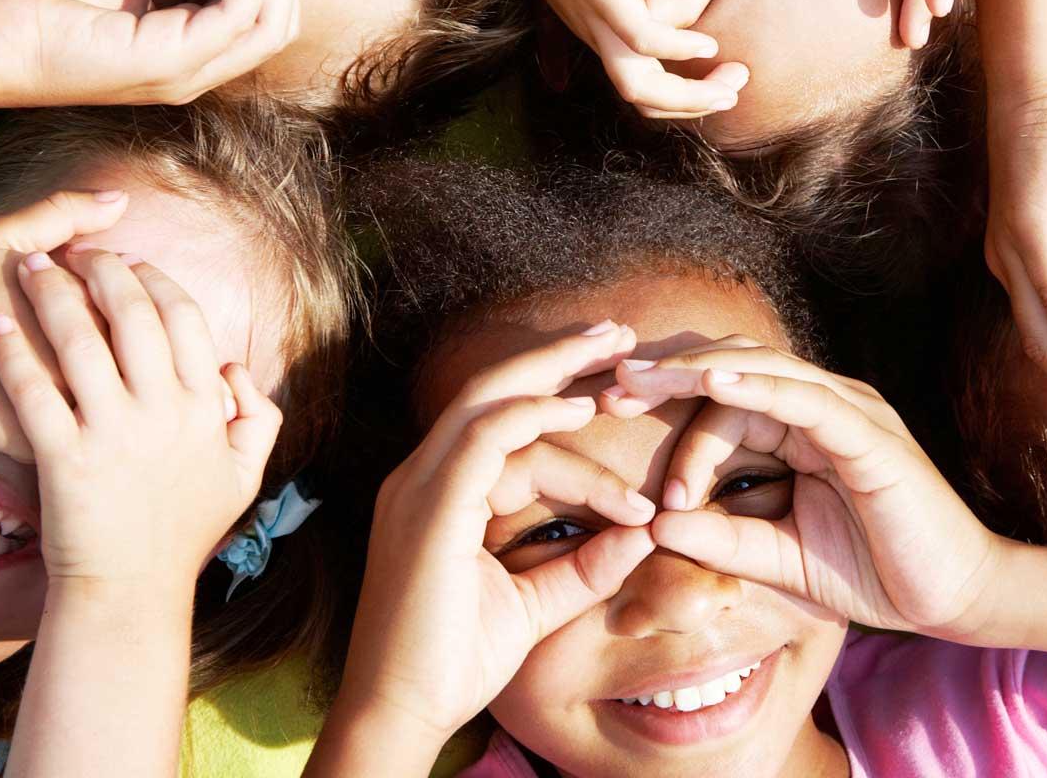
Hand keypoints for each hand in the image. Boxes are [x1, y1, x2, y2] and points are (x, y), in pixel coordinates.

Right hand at [0, 190, 132, 460]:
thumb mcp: (3, 236)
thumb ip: (64, 213)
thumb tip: (121, 198)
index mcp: (84, 311)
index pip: (139, 305)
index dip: (127, 295)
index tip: (100, 294)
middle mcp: (83, 365)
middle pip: (139, 358)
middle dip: (130, 347)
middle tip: (96, 340)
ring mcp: (67, 412)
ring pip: (122, 404)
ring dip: (120, 390)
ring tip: (87, 374)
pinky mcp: (46, 451)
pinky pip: (89, 442)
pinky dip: (91, 429)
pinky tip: (79, 412)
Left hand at [0, 246, 281, 584]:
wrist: (129, 593)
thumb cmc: (183, 534)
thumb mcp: (244, 477)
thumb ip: (257, 419)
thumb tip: (234, 370)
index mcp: (200, 408)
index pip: (183, 318)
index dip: (156, 279)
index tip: (131, 261)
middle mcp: (160, 411)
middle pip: (132, 315)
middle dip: (103, 269)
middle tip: (78, 251)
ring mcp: (111, 433)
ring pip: (81, 341)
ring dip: (53, 295)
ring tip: (30, 267)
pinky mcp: (62, 457)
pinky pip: (34, 392)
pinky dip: (13, 353)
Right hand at [333, 324, 655, 743]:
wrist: (401, 713)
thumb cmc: (455, 661)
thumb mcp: (538, 603)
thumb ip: (586, 566)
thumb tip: (646, 534)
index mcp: (441, 491)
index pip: (507, 425)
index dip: (570, 412)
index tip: (627, 411)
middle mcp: (424, 476)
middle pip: (491, 388)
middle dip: (557, 355)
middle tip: (619, 334)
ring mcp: (420, 486)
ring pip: (490, 399)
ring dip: (556, 369)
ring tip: (615, 353)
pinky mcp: (430, 506)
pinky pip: (486, 436)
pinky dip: (535, 415)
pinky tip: (582, 409)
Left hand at [497, 0, 749, 118]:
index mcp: (604, 18)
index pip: (662, 38)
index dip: (704, 3)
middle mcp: (598, 30)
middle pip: (645, 95)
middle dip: (695, 101)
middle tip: (736, 83)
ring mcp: (596, 18)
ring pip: (641, 87)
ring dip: (690, 94)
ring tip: (730, 79)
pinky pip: (642, 40)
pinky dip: (677, 49)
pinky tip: (706, 44)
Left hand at [609, 341, 1002, 642]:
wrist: (955, 597)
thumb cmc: (874, 570)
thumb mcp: (778, 556)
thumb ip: (721, 537)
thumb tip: (654, 525)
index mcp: (801, 426)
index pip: (722, 395)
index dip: (668, 405)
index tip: (612, 422)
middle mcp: (823, 405)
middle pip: (733, 366)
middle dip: (668, 374)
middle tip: (610, 390)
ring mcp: (849, 411)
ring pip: (763, 369)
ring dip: (698, 374)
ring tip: (645, 380)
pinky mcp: (868, 434)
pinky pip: (804, 397)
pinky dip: (757, 385)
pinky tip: (711, 383)